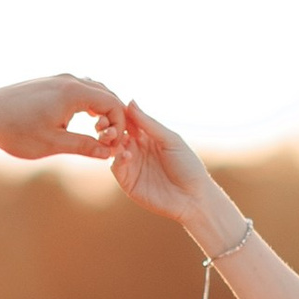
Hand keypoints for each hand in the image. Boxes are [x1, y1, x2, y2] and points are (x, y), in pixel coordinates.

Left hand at [0, 73, 129, 162]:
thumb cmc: (17, 131)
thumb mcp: (54, 144)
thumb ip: (85, 146)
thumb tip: (109, 153)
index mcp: (74, 92)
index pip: (113, 103)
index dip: (120, 125)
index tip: (113, 144)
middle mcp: (68, 80)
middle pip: (106, 93)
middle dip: (113, 116)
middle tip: (109, 139)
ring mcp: (56, 79)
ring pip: (92, 89)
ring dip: (100, 109)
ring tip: (96, 131)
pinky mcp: (46, 83)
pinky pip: (77, 88)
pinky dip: (87, 103)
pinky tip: (80, 120)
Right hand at [104, 100, 221, 236]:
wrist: (193, 198)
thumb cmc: (187, 166)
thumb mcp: (170, 140)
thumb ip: (148, 123)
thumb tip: (130, 101)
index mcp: (147, 136)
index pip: (127, 121)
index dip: (117, 114)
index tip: (110, 107)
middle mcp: (136, 149)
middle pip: (115, 134)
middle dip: (108, 127)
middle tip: (105, 123)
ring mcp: (131, 165)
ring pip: (111, 149)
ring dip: (109, 141)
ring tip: (112, 137)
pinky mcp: (127, 182)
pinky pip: (116, 167)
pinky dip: (117, 159)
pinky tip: (126, 155)